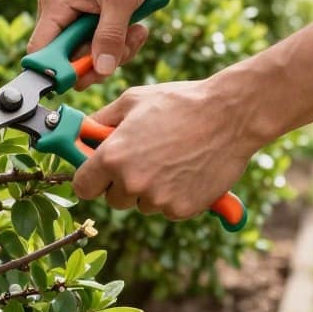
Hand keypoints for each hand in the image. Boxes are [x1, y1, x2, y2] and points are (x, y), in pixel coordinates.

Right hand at [27, 0, 157, 86]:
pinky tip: (136, 26)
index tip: (87, 76)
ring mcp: (73, 16)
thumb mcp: (122, 0)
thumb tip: (101, 70)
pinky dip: (119, 42)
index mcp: (55, 5)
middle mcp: (58, 13)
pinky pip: (99, 43)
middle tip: (124, 47)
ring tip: (136, 29)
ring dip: (115, 50)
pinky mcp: (88, 18)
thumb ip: (110, 36)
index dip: (58, 71)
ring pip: (87, 54)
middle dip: (99, 60)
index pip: (40, 52)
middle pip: (68, 59)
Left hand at [72, 80, 265, 218]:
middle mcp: (131, 183)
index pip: (83, 187)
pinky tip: (186, 169)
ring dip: (149, 189)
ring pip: (141, 204)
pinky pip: (167, 208)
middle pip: (112, 199)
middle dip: (121, 183)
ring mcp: (157, 199)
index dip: (90, 178)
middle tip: (141, 158)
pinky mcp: (182, 210)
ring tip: (169, 159)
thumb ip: (101, 121)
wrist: (229, 116)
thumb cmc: (179, 103)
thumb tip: (83, 132)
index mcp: (112, 157)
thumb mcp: (131, 101)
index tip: (98, 172)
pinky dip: (173, 195)